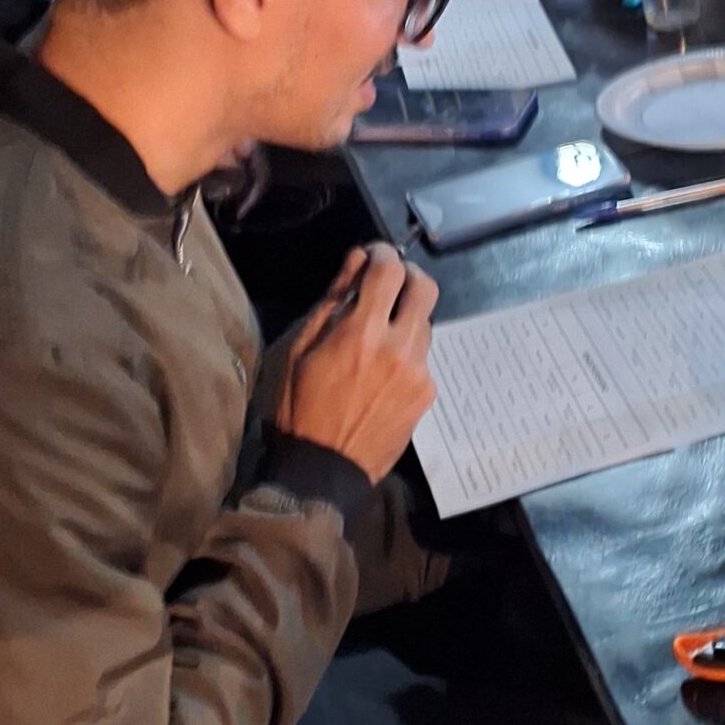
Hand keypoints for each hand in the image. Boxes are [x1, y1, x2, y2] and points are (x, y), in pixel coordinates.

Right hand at [274, 245, 438, 483]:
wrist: (322, 471)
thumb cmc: (297, 407)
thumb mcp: (297, 349)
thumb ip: (333, 301)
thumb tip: (357, 260)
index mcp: (361, 333)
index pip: (390, 270)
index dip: (384, 253)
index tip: (374, 255)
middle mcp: (399, 348)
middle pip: (426, 288)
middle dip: (408, 276)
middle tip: (389, 283)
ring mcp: (418, 372)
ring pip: (426, 323)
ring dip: (407, 316)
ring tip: (379, 334)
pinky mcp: (427, 394)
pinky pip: (423, 356)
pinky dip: (406, 351)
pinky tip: (383, 370)